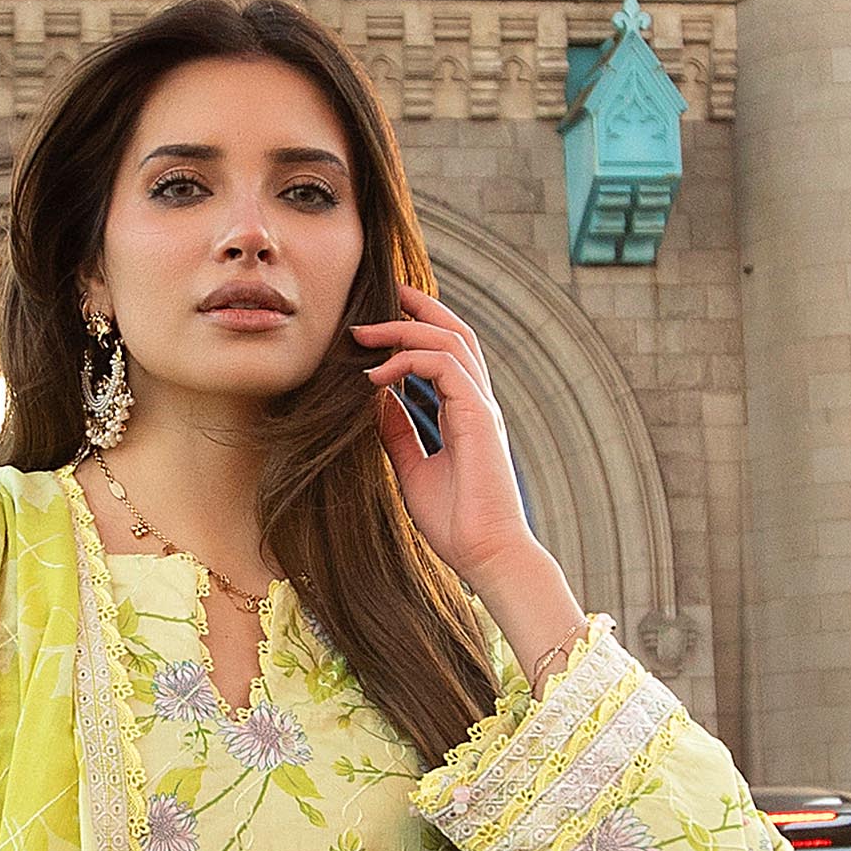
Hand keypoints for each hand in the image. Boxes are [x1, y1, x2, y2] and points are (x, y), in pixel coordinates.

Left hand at [353, 285, 534, 585]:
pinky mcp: (478, 416)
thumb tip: (374, 400)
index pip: (447, 353)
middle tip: (378, 293)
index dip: (418, 328)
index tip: (380, 321)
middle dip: (417, 307)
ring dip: (404, 329)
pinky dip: (408, 361)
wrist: (486, 557)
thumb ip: (397, 433)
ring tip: (363, 332)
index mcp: (467, 413)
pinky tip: (376, 376)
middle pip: (454, 332)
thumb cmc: (455, 525)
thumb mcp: (413, 470)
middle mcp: (478, 402)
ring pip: (450, 340)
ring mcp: (482, 406)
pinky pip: (444, 366)